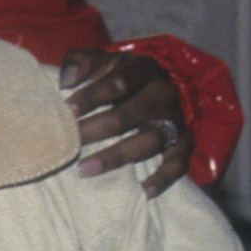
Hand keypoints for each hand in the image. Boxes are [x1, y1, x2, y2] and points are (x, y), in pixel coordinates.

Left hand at [61, 48, 191, 195]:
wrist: (153, 83)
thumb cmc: (116, 73)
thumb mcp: (99, 59)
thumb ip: (80, 61)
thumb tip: (67, 79)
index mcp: (142, 69)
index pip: (118, 82)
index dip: (91, 96)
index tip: (67, 110)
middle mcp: (162, 93)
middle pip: (128, 115)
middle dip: (95, 130)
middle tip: (68, 144)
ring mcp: (174, 119)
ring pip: (148, 140)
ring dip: (116, 156)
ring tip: (85, 169)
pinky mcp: (183, 141)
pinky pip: (179, 162)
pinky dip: (165, 177)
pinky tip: (146, 191)